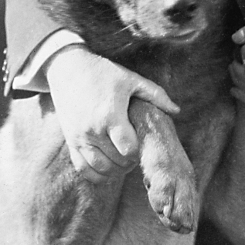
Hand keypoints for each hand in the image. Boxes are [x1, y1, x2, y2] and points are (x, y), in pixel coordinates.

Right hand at [44, 45, 179, 182]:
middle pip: (116, 161)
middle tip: (136, 154)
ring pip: (100, 168)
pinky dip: (97, 175)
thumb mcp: (131, 79)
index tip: (142, 144)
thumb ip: (156, 95)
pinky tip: (108, 168)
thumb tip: (177, 110)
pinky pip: (83, 169)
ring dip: (115, 170)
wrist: (68, 70)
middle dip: (129, 161)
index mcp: (110, 115)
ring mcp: (79, 138)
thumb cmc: (103, 73)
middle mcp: (93, 130)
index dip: (138, 151)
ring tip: (124, 162)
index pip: (128, 148)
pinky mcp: (70, 142)